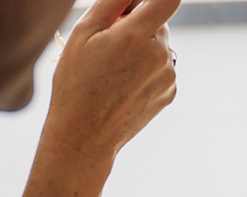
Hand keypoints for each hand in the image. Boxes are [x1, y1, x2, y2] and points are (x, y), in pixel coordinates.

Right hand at [47, 0, 180, 158]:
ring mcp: (168, 75)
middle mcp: (160, 54)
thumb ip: (113, 3)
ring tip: (112, 69)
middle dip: (138, 24)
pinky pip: (160, 68)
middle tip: (108, 42)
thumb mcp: (83, 34)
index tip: (140, 3)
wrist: (85, 135)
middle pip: (159, 22)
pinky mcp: (170, 92)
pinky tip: (122, 84)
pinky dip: (146, 68)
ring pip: (159, 45)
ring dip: (142, 47)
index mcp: (137, 36)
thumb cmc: (76, 82)